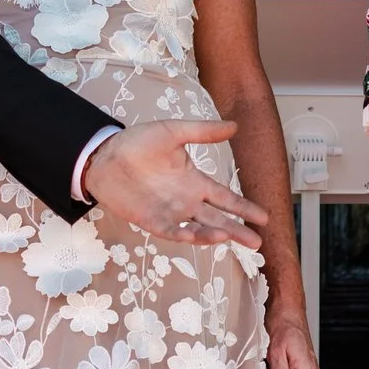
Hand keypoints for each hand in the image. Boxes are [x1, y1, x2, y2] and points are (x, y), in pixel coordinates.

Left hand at [83, 120, 268, 248]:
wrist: (104, 155)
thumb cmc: (138, 142)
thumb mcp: (173, 132)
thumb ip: (203, 132)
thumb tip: (234, 126)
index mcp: (195, 181)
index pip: (225, 198)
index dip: (244, 207)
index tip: (264, 217)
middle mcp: (186, 200)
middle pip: (218, 219)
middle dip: (237, 230)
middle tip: (256, 242)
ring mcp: (170, 212)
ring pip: (197, 228)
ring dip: (212, 234)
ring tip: (228, 235)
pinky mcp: (150, 220)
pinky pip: (170, 231)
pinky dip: (182, 235)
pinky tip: (193, 236)